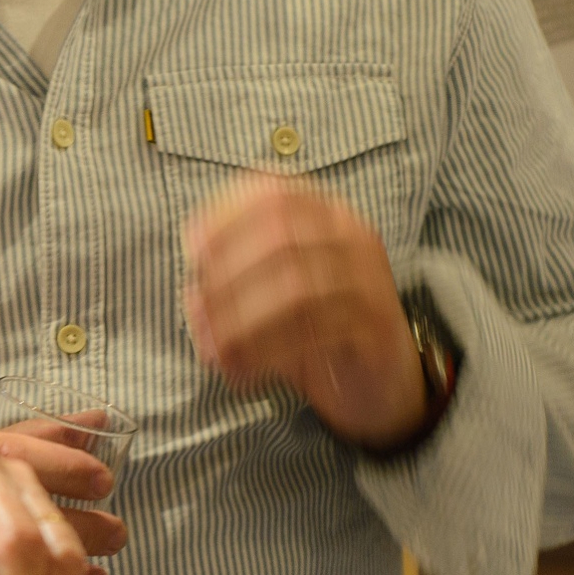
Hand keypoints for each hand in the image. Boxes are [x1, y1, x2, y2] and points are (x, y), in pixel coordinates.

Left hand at [182, 175, 430, 447]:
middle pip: (280, 236)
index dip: (225, 217)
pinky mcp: (377, 324)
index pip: (273, 194)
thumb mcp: (273, 297)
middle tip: (196, 317)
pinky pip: (317, 331)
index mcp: (325, 215)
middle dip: (226, 276)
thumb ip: (235, 284)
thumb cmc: (317, 330)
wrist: (381, 380)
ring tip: (212, 352)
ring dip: (241, 322)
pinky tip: (244, 374)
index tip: (192, 253)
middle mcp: (352, 236)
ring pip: (296, 287)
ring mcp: (370, 278)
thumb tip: (193, 296)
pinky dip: (269, 352)